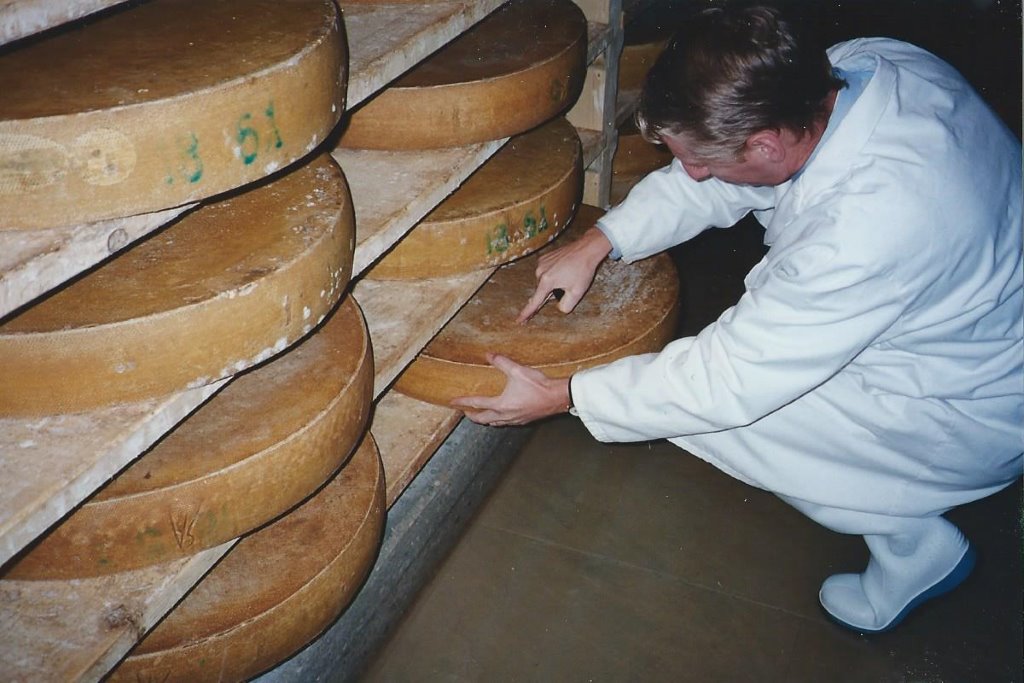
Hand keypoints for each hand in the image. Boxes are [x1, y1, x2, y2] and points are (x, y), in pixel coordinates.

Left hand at [451, 353, 569, 425]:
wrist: (558, 397)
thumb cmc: (539, 385)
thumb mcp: (518, 370)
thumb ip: (502, 362)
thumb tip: (489, 355)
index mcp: (501, 404)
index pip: (477, 403)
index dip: (463, 402)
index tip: (453, 402)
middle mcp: (506, 415)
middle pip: (483, 419)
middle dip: (472, 416)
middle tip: (465, 412)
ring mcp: (515, 420)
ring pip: (495, 423)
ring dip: (485, 419)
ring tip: (481, 414)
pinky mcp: (524, 420)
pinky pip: (506, 422)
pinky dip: (499, 420)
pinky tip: (502, 415)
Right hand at [517, 226, 611, 322]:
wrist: (586, 249)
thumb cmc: (583, 270)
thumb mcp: (577, 292)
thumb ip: (565, 305)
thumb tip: (559, 307)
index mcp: (546, 282)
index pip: (534, 302)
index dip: (527, 313)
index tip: (519, 320)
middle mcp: (540, 272)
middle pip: (542, 291)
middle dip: (552, 293)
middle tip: (568, 285)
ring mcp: (541, 263)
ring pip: (544, 281)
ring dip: (553, 283)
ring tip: (568, 276)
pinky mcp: (544, 257)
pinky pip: (546, 271)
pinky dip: (553, 274)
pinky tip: (565, 270)